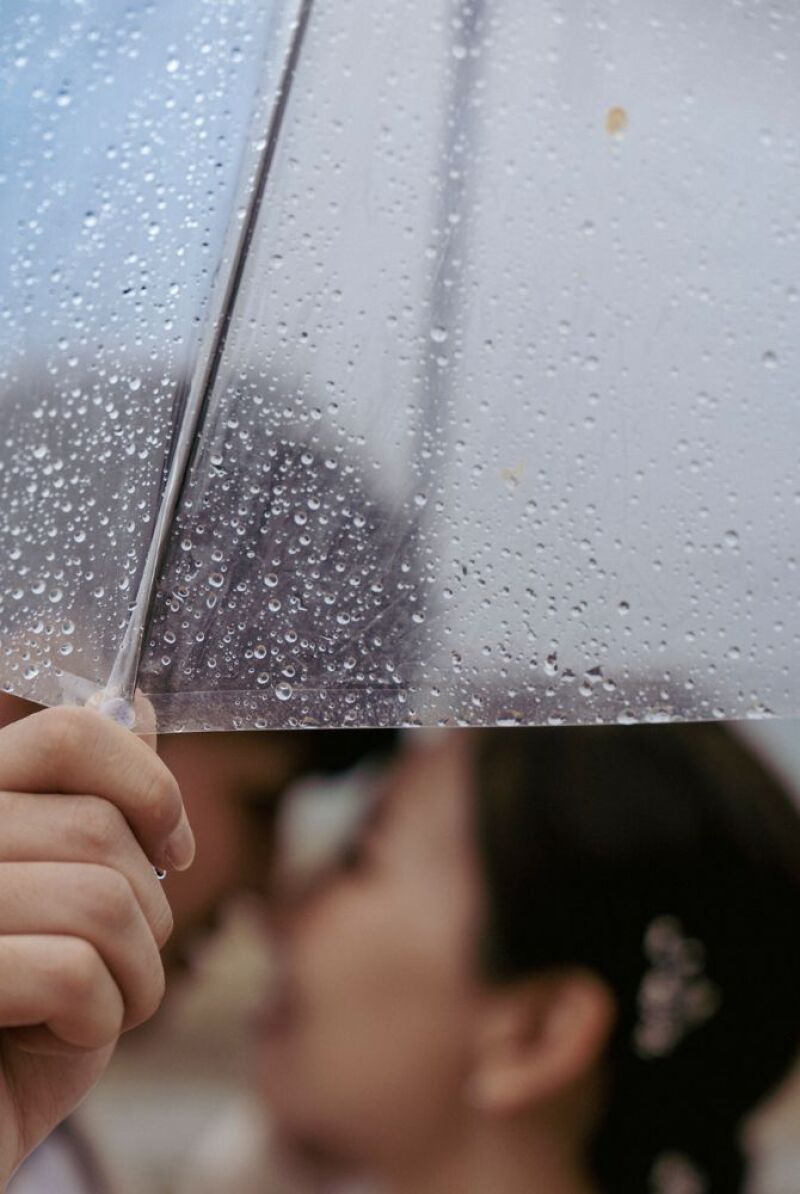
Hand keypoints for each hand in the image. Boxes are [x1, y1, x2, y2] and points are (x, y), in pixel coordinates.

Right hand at [0, 705, 194, 1184]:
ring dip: (135, 974)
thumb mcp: (70, 899)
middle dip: (148, 912)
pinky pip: (72, 972)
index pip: (70, 732)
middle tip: (118, 964)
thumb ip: (95, 805)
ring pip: (101, 899)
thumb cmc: (22, 1018)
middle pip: (99, 828)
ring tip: (96, 1006)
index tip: (176, 848)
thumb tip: (141, 708)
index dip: (149, 784)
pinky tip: (61, 1037)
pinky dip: (101, 1017)